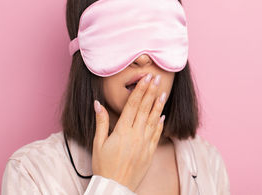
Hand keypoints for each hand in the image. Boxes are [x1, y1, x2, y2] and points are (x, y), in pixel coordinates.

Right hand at [91, 73, 166, 191]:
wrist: (115, 188)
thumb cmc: (104, 166)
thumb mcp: (98, 143)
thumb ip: (101, 122)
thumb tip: (98, 104)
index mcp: (122, 131)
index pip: (133, 105)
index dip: (140, 90)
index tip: (145, 78)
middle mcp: (136, 135)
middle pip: (145, 108)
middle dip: (151, 91)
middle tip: (156, 78)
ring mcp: (145, 143)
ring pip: (153, 119)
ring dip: (158, 105)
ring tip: (163, 92)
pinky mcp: (150, 152)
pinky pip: (156, 134)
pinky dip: (160, 123)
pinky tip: (162, 115)